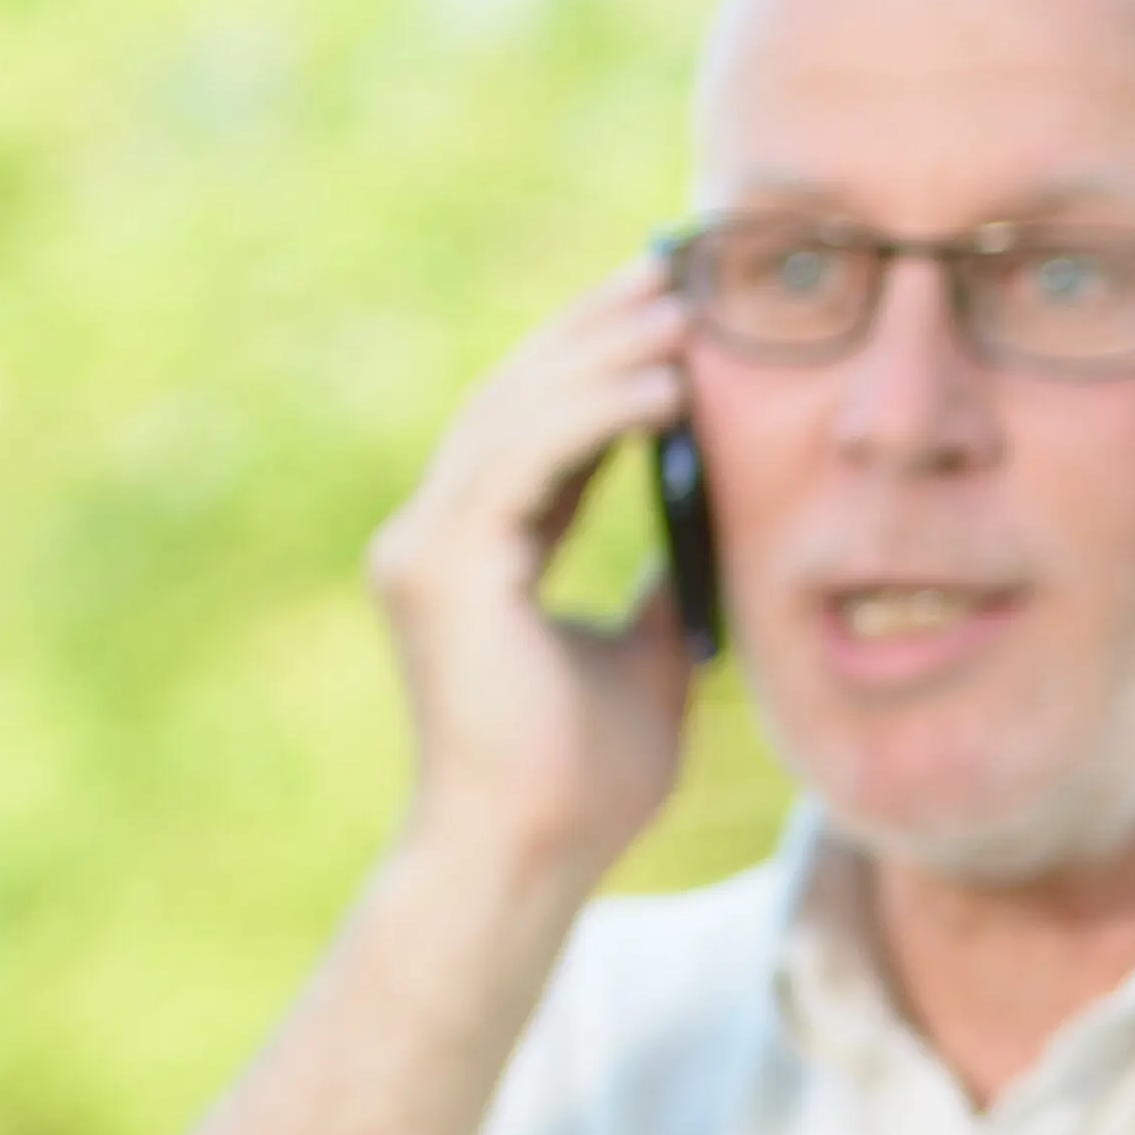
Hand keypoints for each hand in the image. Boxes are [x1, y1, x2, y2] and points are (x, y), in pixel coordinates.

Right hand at [360, 262, 703, 916]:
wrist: (525, 863)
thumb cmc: (581, 788)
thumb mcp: (646, 658)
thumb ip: (660, 583)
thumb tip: (708, 523)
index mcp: (474, 552)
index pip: (537, 426)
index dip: (600, 359)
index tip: (670, 310)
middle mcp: (434, 535)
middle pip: (519, 395)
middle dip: (599, 327)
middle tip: (677, 271)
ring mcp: (426, 548)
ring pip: (518, 411)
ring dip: (605, 351)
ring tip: (685, 310)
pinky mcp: (441, 567)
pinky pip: (527, 457)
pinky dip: (596, 412)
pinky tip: (666, 386)